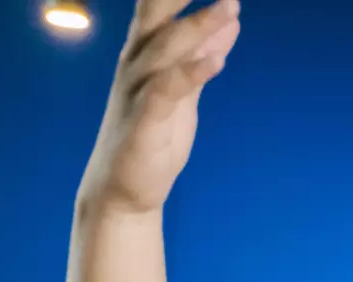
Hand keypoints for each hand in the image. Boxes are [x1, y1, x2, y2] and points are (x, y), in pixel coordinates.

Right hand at [77, 0, 240, 215]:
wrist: (122, 191)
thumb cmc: (151, 136)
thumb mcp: (183, 91)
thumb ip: (201, 55)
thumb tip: (229, 19)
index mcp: (143, 54)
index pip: (158, 7)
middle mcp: (136, 66)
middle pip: (156, 16)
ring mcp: (138, 93)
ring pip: (166, 50)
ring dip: (199, 27)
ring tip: (230, 7)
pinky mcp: (144, 124)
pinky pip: (166, 92)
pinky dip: (190, 74)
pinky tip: (216, 62)